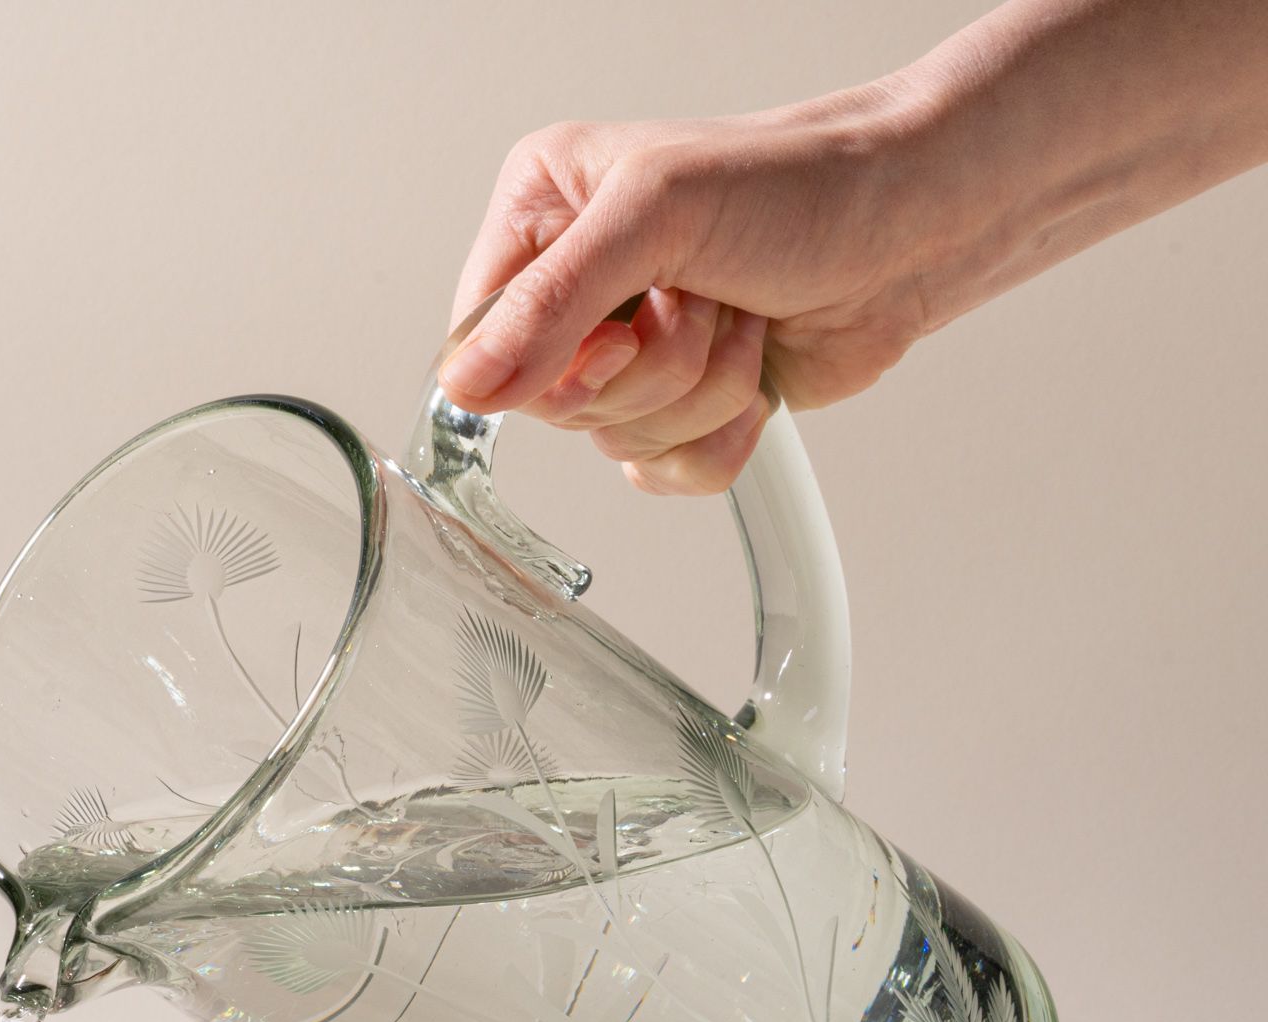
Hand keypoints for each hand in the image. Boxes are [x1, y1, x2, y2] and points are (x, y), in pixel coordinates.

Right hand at [442, 89, 938, 493]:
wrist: (912, 228)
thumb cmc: (801, 186)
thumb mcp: (657, 214)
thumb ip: (550, 302)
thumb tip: (468, 385)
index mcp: (543, 214)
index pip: (480, 339)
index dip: (546, 364)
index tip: (618, 331)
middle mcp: (575, 288)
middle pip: (552, 402)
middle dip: (648, 369)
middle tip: (698, 301)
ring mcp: (627, 353)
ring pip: (613, 440)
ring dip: (698, 393)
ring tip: (739, 317)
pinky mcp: (678, 408)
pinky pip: (660, 474)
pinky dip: (719, 437)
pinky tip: (753, 372)